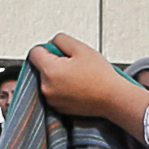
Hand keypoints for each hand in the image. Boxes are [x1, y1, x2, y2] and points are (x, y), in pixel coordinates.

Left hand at [29, 34, 148, 135]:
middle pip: (41, 67)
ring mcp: (52, 99)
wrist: (114, 99)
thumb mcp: (81, 48)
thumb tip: (51, 43)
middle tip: (74, 65)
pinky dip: (63, 89)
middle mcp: (46, 87)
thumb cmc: (101, 77)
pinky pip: (55, 92)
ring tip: (78, 77)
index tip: (60, 52)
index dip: (48, 49)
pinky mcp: (59, 108)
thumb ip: (60, 40)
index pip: (35, 52)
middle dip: (54, 63)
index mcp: (50, 70)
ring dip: (58, 76)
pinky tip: (78, 87)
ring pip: (48, 80)